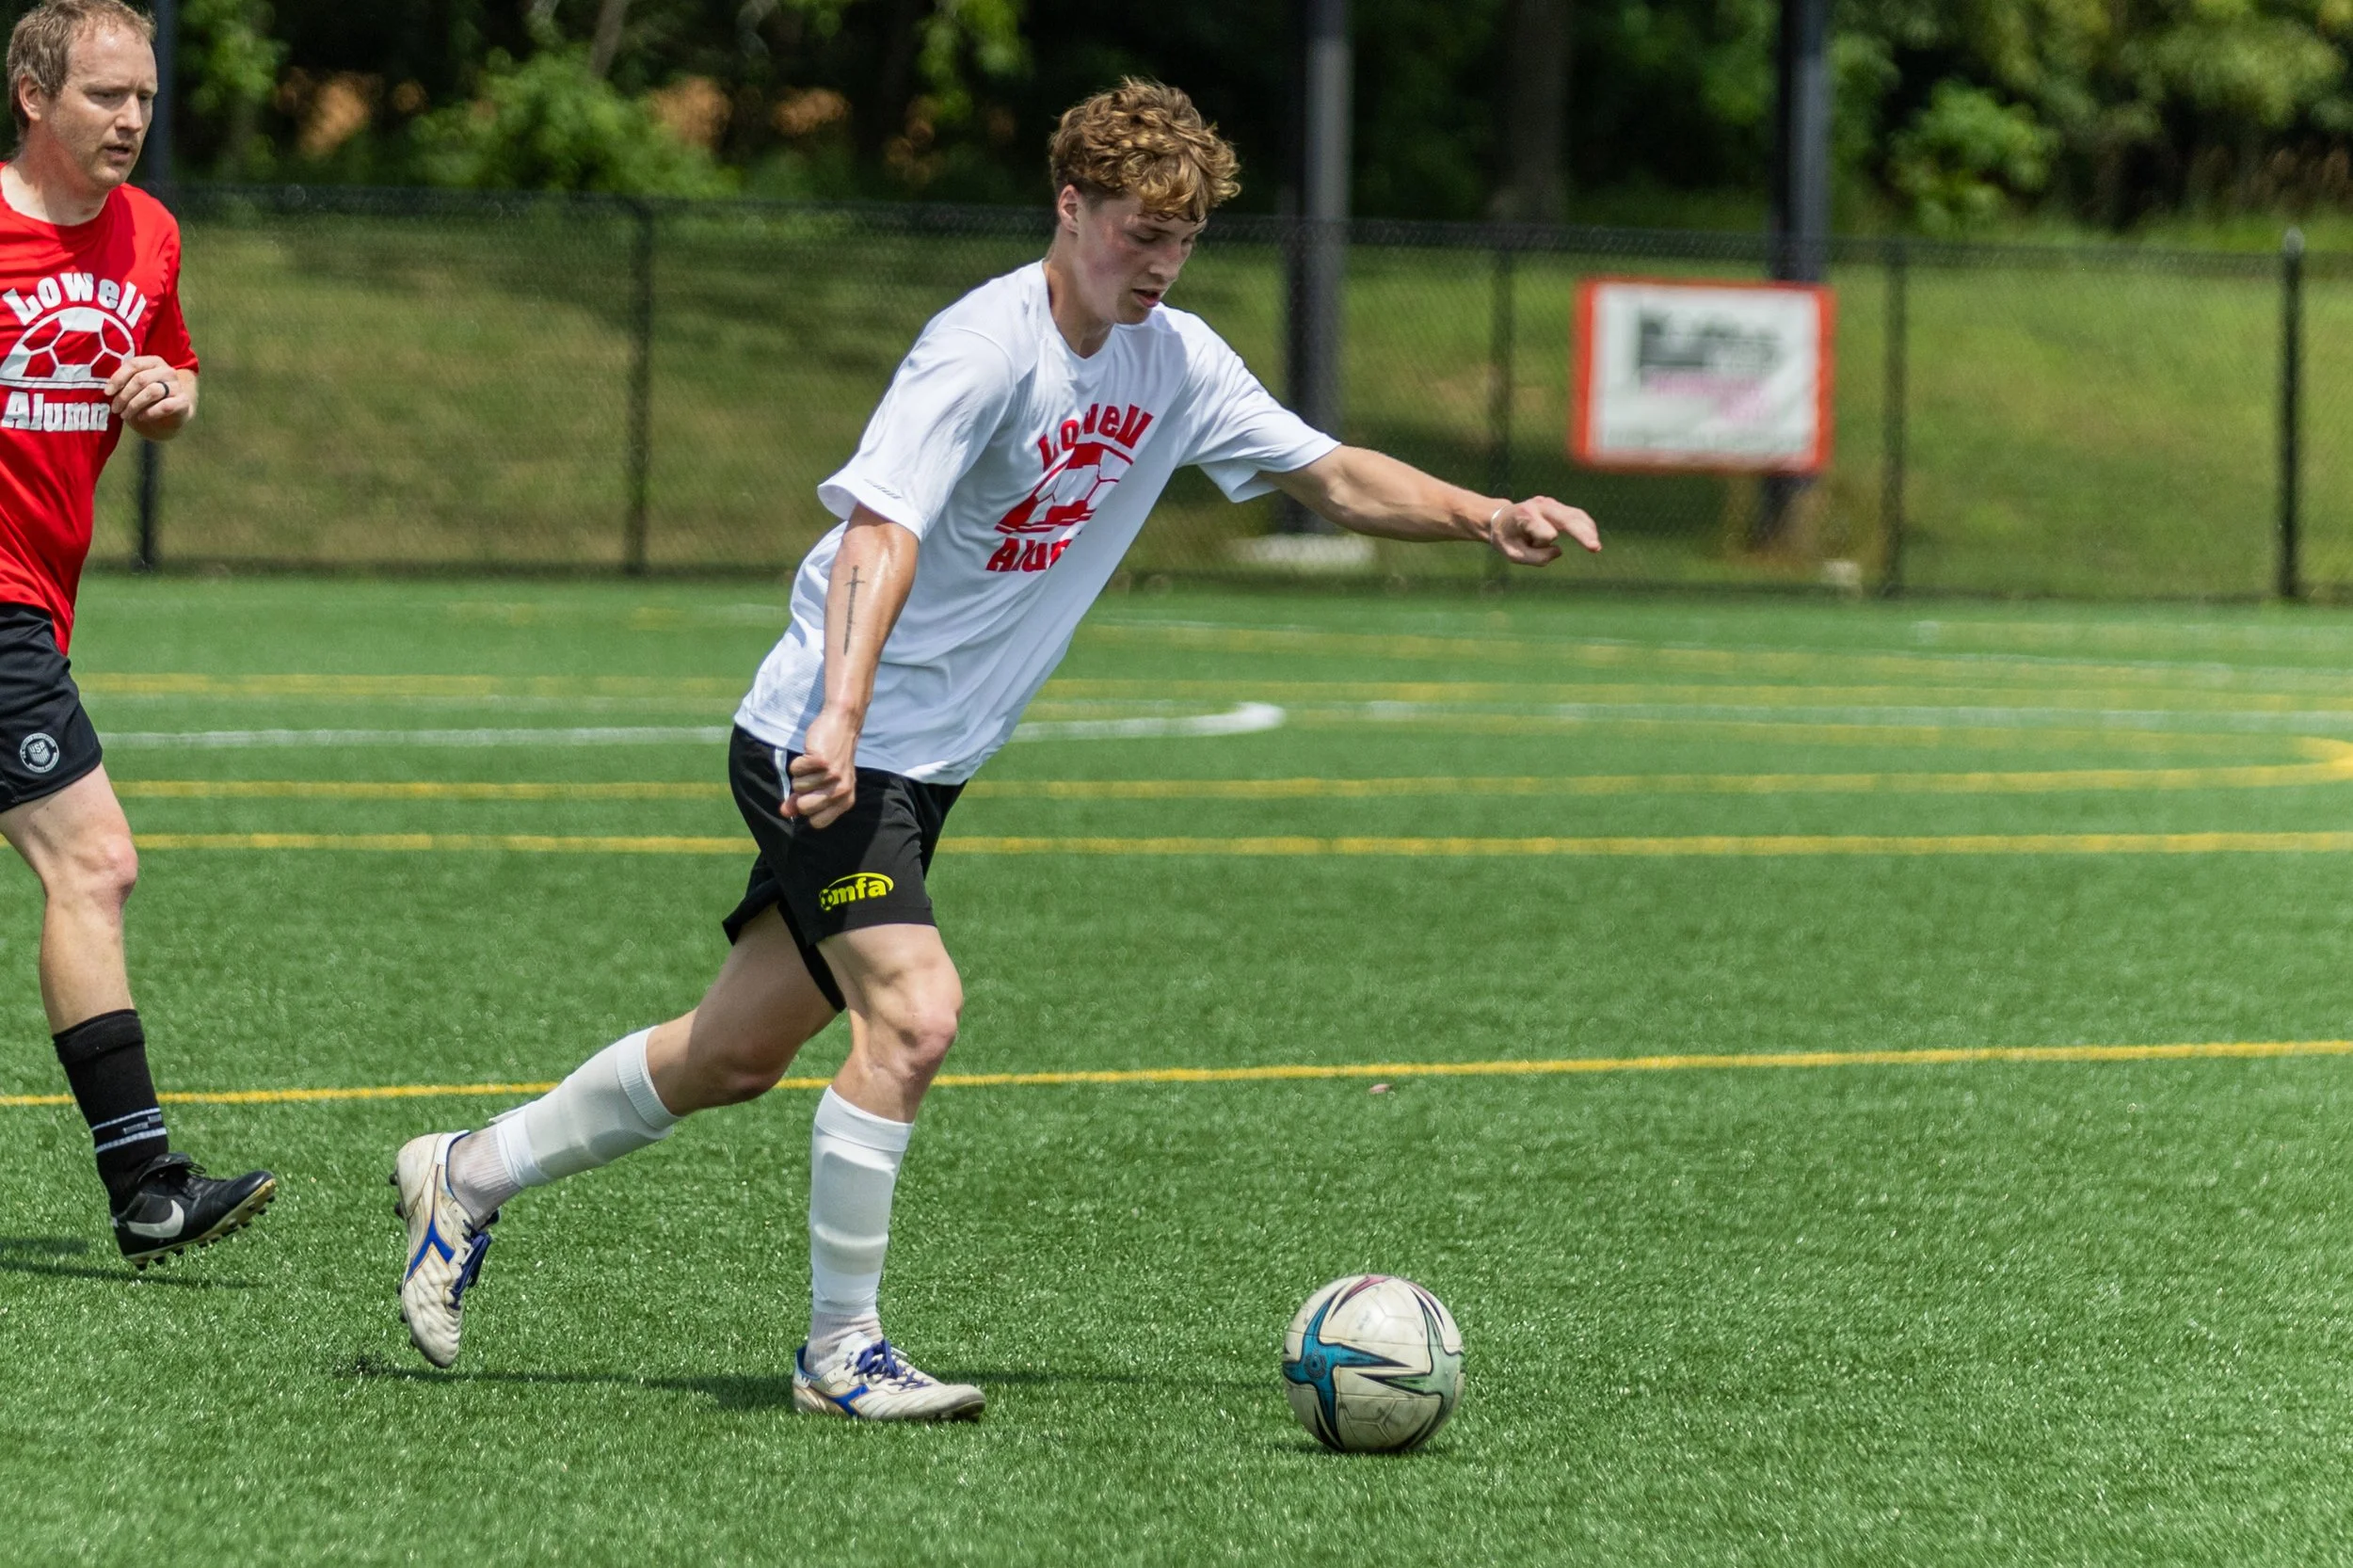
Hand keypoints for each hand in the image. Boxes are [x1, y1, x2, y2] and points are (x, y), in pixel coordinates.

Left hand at [106, 356, 188, 429]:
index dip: (118, 378)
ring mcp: (177, 386)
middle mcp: (167, 371)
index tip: (108, 392)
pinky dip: (150, 413)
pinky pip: (165, 406)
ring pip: (152, 391)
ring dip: (134, 405)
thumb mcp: (136, 386)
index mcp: (154, 362)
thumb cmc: (148, 397)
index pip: (134, 364)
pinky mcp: (183, 402)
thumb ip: (124, 382)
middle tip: (115, 409)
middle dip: (124, 395)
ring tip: (125, 415)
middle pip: (141, 379)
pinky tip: (141, 417)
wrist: (173, 413)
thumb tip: (108, 390)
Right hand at [782, 707, 860, 827]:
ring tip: (814, 763)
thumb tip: (784, 813)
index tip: (812, 794)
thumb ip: (801, 800)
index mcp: (845, 801)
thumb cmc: (831, 757)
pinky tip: (812, 753)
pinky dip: (799, 761)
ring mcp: (833, 775)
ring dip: (801, 773)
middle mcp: (842, 791)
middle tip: (812, 776)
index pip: (817, 823)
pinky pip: (795, 770)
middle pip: (804, 807)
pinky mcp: (821, 761)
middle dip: (800, 792)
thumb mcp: (821, 783)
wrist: (842, 725)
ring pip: (798, 786)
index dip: (807, 809)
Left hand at [1488, 497, 1600, 563]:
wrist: (1501, 517)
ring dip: (1587, 531)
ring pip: (1575, 515)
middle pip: (1567, 519)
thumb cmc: (1506, 538)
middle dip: (1581, 533)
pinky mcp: (1558, 506)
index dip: (1541, 546)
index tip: (1529, 545)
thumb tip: (1559, 551)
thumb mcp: (1512, 554)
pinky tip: (1592, 537)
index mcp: (1526, 515)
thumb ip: (1534, 558)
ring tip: (1595, 547)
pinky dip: (1586, 526)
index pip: (1546, 534)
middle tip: (1595, 548)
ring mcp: (1551, 503)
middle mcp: (1540, 505)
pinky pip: (1577, 515)